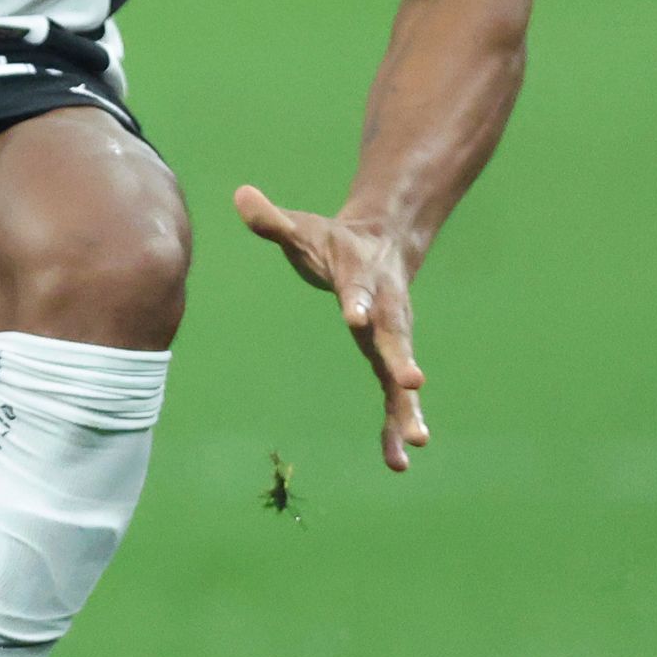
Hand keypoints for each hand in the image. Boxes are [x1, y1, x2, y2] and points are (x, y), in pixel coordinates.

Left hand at [233, 186, 429, 473]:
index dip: (358, 300)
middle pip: (395, 338)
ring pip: (401, 377)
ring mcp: (393, 339)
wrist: (383, 246)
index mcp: (361, 279)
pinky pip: (395, 399)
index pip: (359, 290)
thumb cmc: (333, 243)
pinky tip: (398, 462)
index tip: (356, 316)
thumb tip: (240, 194)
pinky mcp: (392, 361)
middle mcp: (386, 312)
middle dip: (403, 359)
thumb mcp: (301, 228)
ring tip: (416, 442)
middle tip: (414, 382)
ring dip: (408, 409)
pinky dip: (396, 427)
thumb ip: (272, 220)